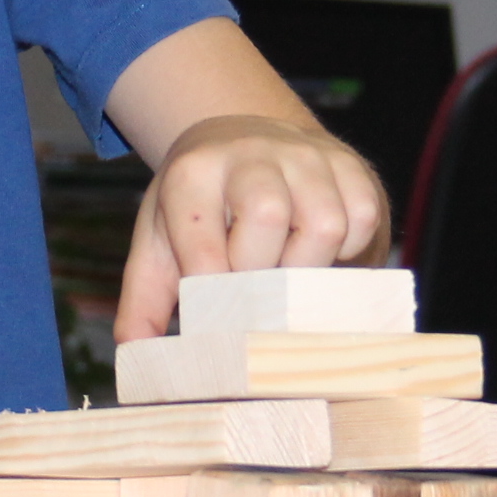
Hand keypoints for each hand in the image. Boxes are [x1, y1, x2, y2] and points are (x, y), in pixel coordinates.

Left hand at [114, 113, 388, 342]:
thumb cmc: (201, 208)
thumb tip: (135, 355)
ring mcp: (306, 155)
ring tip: (288, 282)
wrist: (244, 141)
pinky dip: (346, 250)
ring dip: (308, 269)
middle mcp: (251, 152)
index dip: (212, 288)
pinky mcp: (351, 166)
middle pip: (267, 215)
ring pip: (324, 222)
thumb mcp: (160, 242)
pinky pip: (361, 218)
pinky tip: (320, 256)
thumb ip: (143, 301)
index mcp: (194, 172)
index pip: (203, 238)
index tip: (218, 320)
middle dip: (263, 275)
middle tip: (255, 300)